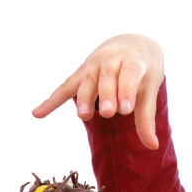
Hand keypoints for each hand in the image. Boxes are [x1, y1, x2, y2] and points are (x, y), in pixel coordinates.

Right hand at [32, 34, 164, 149]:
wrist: (131, 44)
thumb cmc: (143, 71)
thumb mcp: (149, 90)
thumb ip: (147, 118)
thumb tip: (153, 147)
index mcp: (133, 60)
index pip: (130, 73)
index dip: (126, 89)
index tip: (126, 109)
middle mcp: (112, 58)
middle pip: (107, 77)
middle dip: (107, 95)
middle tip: (108, 113)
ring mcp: (93, 64)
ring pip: (87, 81)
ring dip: (84, 98)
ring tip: (84, 116)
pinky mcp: (81, 73)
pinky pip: (65, 87)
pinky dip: (51, 100)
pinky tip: (37, 114)